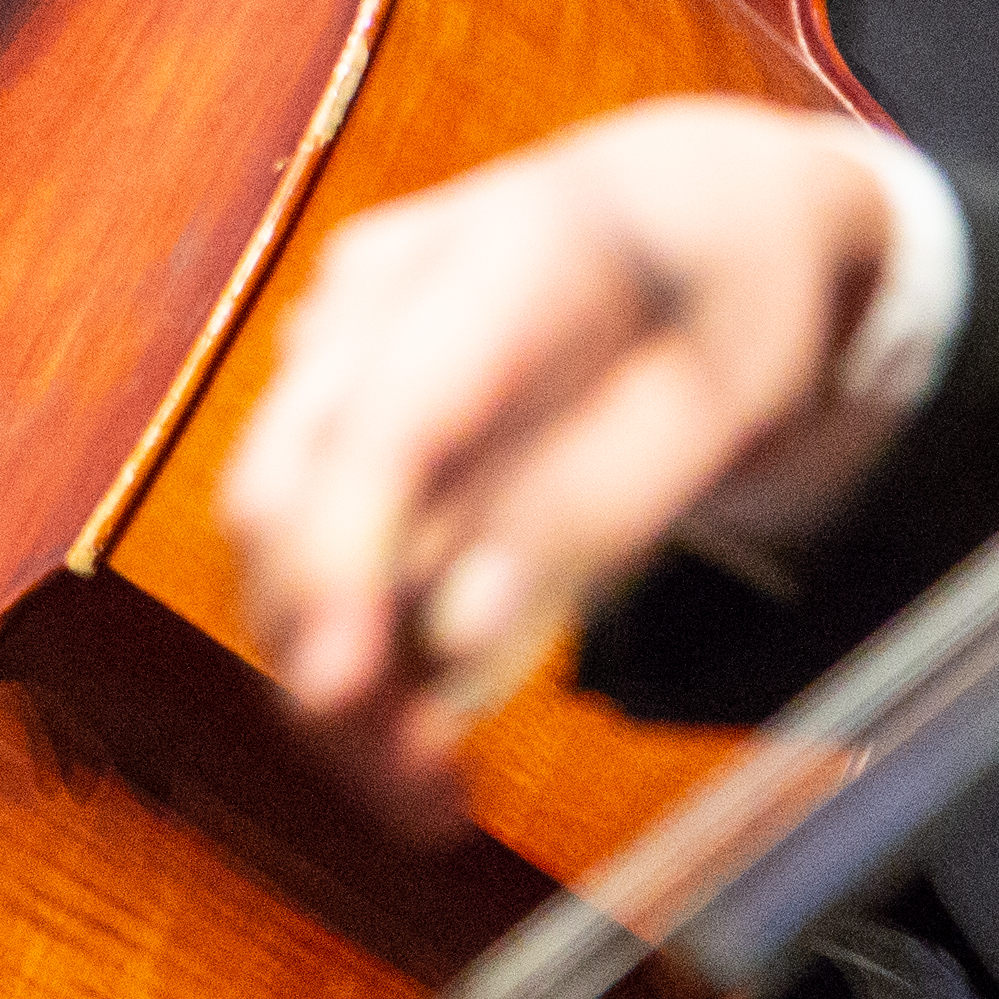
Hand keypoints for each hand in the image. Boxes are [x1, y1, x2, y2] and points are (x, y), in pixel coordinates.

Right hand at [222, 100, 910, 817]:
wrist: (690, 197)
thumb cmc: (725, 293)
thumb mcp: (718, 400)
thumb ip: (592, 510)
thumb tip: (458, 638)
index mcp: (501, 257)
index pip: (381, 424)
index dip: (340, 564)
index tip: (341, 692)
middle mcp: (380, 289)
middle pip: (283, 492)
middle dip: (325, 663)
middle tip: (425, 801)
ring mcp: (338, 337)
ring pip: (273, 537)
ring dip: (332, 679)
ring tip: (434, 795)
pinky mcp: (329, 397)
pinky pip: (307, 537)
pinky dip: (350, 640)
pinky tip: (421, 725)